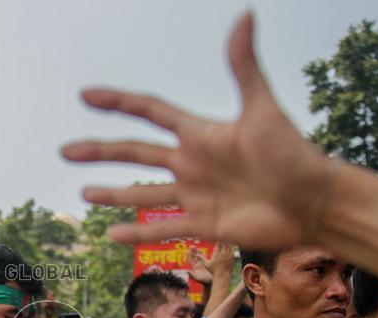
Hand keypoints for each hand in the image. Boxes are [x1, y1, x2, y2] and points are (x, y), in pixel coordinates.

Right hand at [62, 13, 328, 249]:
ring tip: (84, 194)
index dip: (119, 103)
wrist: (311, 200)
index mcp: (199, 133)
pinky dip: (138, 232)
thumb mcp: (262, 108)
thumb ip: (244, 66)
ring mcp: (194, 194)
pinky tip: (113, 235)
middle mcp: (190, 163)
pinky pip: (163, 228)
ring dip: (113, 193)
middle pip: (135, 154)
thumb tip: (244, 15)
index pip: (150, 113)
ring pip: (142, 193)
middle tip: (66, 151)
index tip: (87, 96)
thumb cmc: (291, 152)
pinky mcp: (203, 223)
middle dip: (100, 152)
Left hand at [187, 246, 212, 284]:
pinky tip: (200, 250)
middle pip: (193, 257)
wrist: (212, 283)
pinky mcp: (207, 264)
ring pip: (198, 256)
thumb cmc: (205, 282)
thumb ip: (192, 275)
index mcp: (195, 268)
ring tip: (194, 247)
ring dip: (196, 252)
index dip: (188, 256)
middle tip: (191, 246)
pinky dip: (202, 254)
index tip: (187, 251)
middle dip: (192, 252)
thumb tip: (186, 271)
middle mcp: (198, 265)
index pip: (190, 261)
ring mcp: (202, 264)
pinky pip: (204, 258)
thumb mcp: (198, 278)